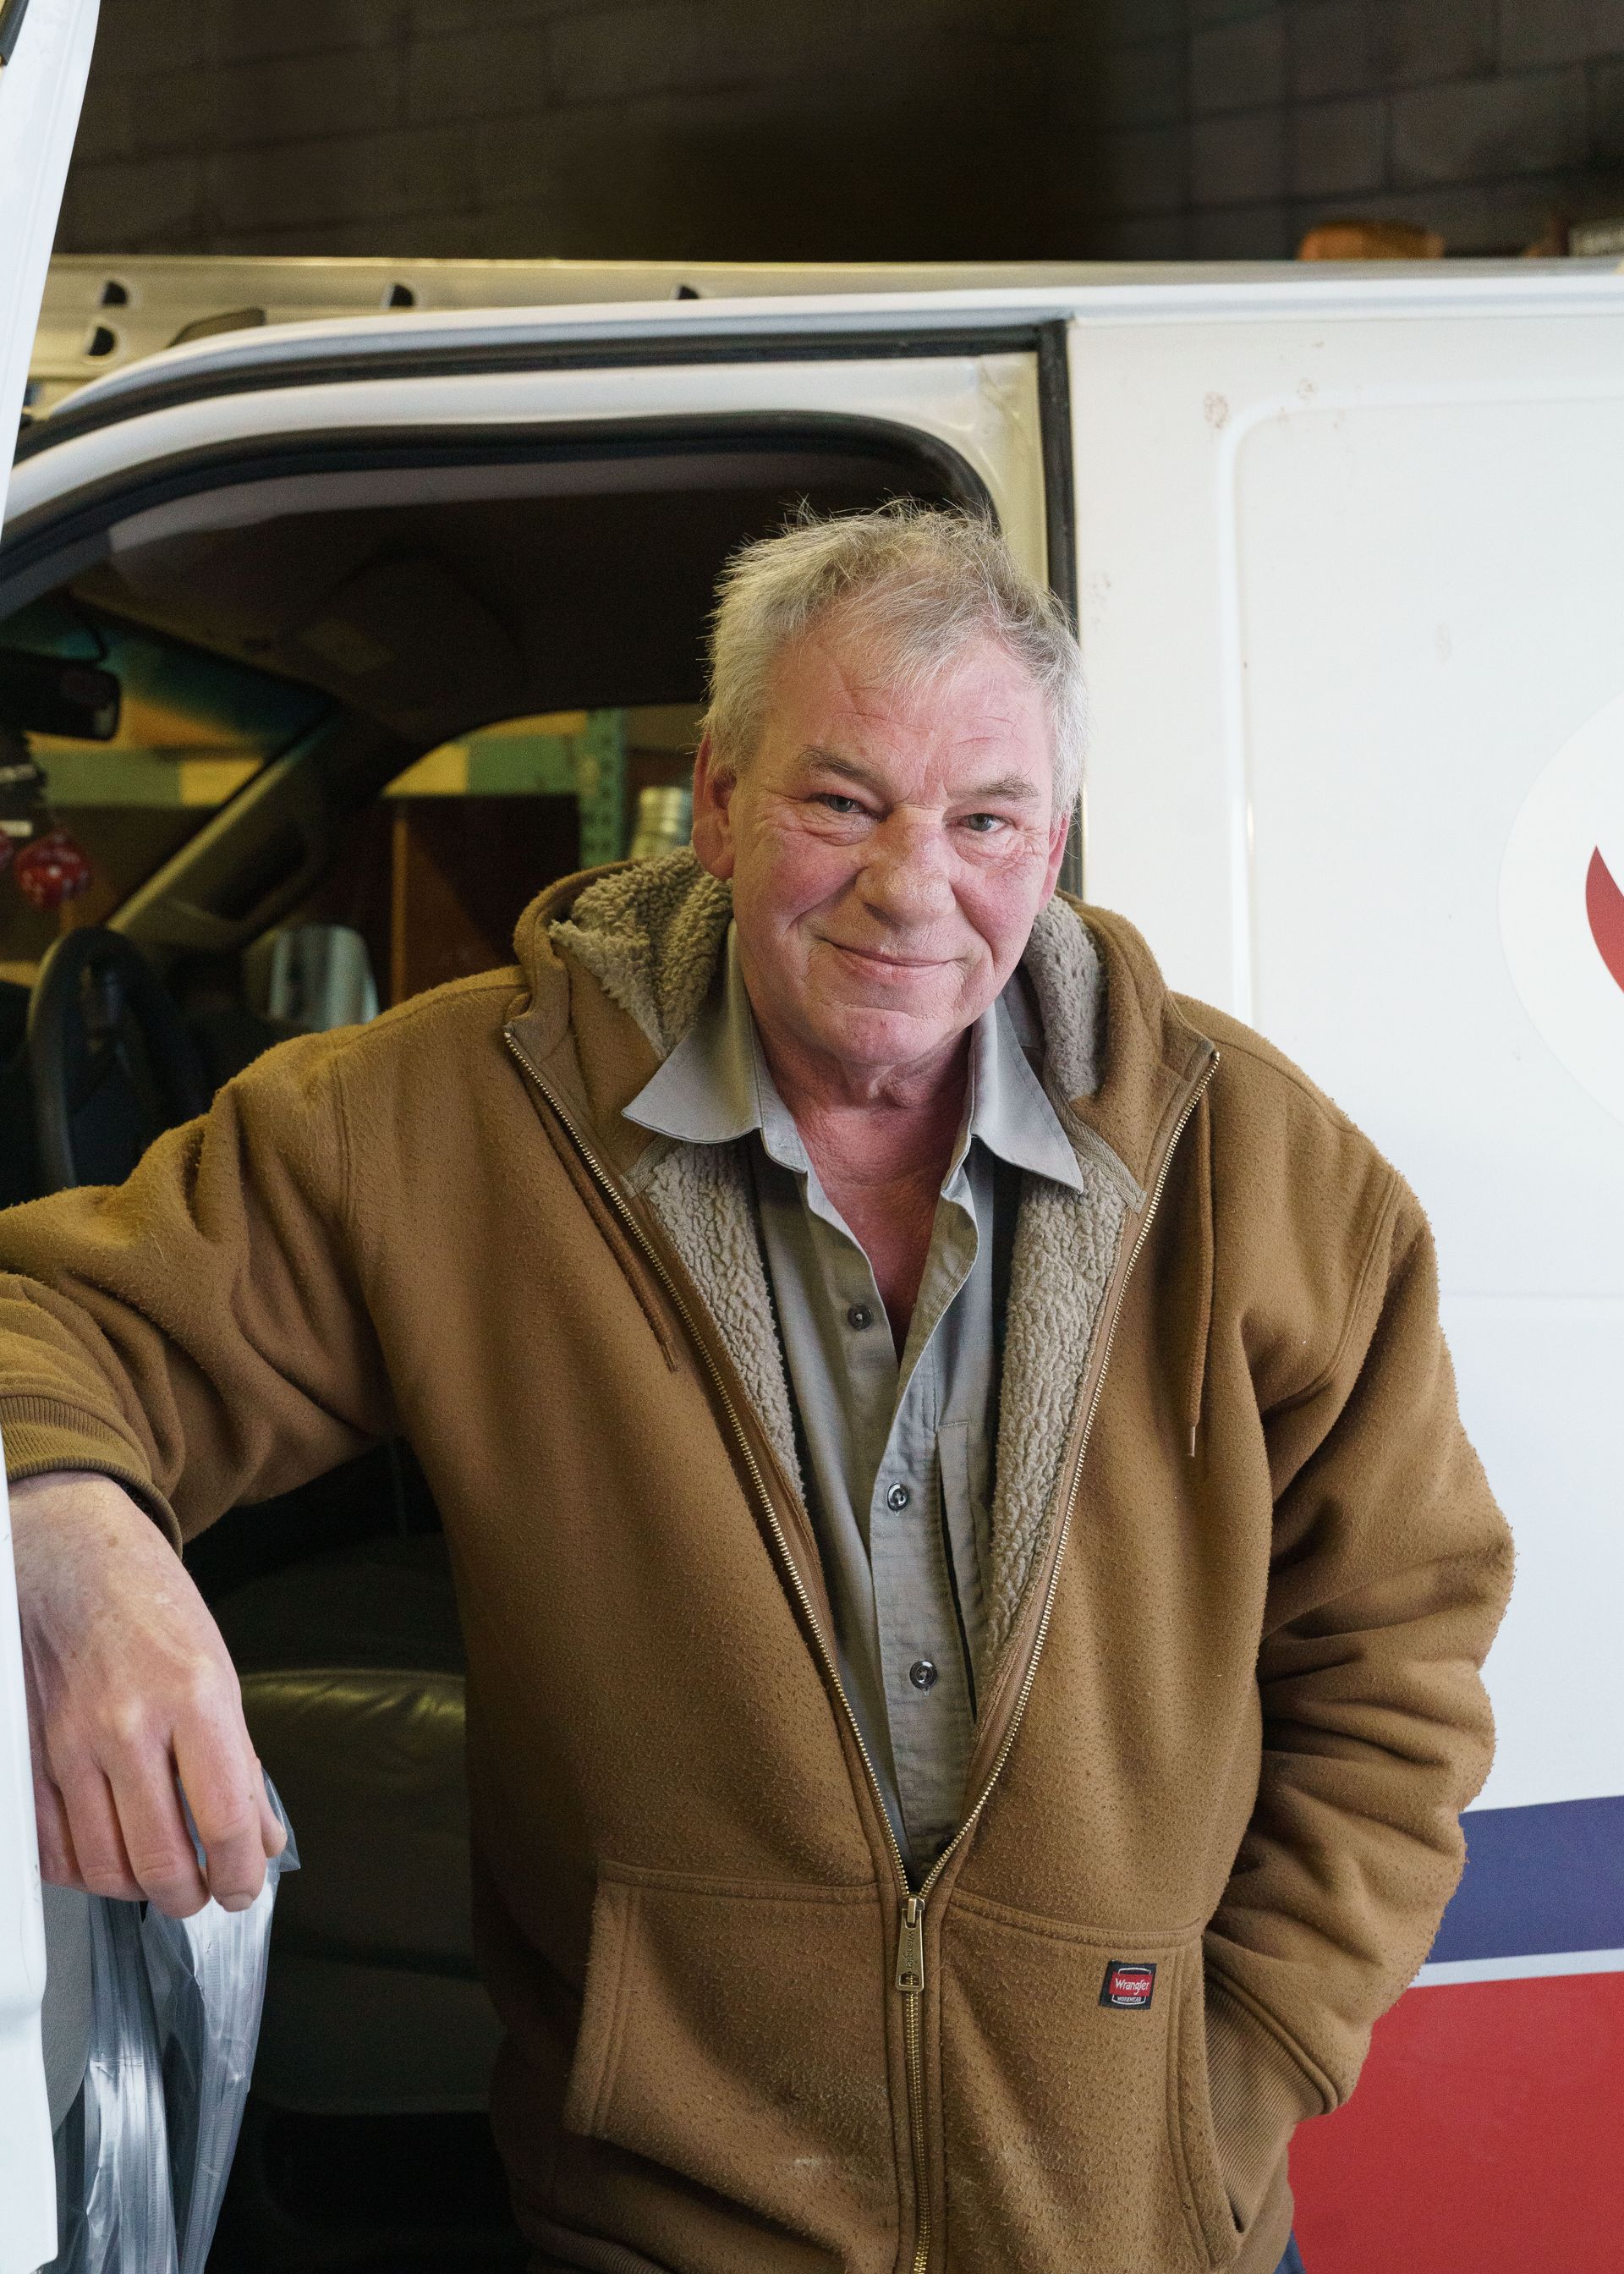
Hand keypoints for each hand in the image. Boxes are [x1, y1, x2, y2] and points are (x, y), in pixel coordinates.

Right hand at [11, 1470, 285, 1917]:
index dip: (240, 1874)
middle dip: (190, 1896)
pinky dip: (83, 1871)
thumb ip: (239, 1763)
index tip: (243, 1886)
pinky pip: (51, 1850)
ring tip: (160, 1878)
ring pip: (103, 1867)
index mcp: (193, 1697)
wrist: (68, 1557)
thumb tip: (262, 1839)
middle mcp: (127, 1725)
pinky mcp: (26, 1757)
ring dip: (139, 1890)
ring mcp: (67, 1744)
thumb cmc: (149, 1606)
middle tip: (203, 1892)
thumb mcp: (218, 1670)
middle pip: (159, 1861)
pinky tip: (107, 1856)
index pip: (225, 1821)